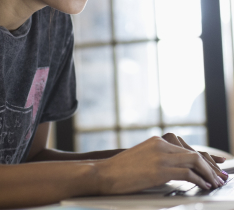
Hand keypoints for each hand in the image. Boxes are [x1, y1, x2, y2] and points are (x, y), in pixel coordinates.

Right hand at [95, 136, 223, 194]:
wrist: (106, 173)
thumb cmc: (122, 170)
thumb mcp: (143, 157)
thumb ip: (160, 158)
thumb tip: (178, 169)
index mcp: (157, 141)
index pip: (186, 148)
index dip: (204, 157)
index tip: (216, 165)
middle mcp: (160, 145)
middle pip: (193, 153)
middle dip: (210, 167)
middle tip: (220, 177)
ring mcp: (160, 157)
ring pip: (193, 161)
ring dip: (208, 173)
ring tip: (216, 183)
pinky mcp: (160, 170)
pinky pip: (187, 173)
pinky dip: (200, 180)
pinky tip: (204, 186)